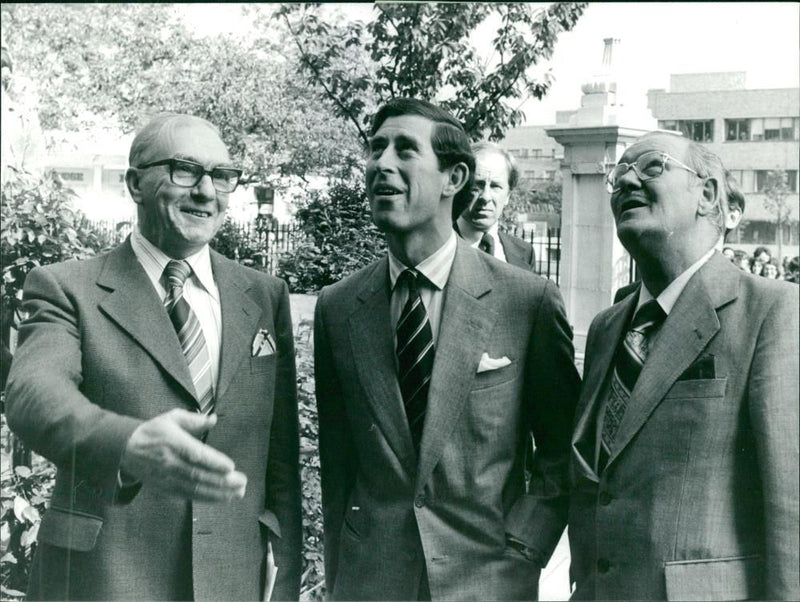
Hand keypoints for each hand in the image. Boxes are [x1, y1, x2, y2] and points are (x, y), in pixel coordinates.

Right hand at [120, 409, 246, 501]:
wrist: (126, 449)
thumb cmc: (154, 432)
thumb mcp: (172, 418)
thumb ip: (194, 420)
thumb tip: (214, 419)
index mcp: (172, 442)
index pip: (194, 454)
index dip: (213, 462)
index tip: (230, 466)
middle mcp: (169, 462)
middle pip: (197, 475)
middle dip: (222, 481)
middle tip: (242, 482)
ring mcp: (166, 478)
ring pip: (194, 489)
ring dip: (218, 493)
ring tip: (238, 493)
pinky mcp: (165, 489)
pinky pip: (188, 496)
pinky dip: (206, 499)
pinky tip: (222, 498)